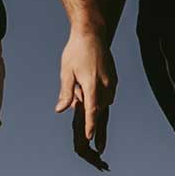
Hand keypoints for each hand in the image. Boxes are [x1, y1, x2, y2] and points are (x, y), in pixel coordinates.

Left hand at [55, 27, 115, 169]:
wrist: (92, 33)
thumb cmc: (76, 51)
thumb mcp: (66, 71)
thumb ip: (65, 92)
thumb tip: (61, 110)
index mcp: (91, 84)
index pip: (92, 110)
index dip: (91, 126)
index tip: (90, 139)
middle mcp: (104, 84)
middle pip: (100, 110)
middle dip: (96, 124)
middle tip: (97, 142)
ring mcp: (111, 81)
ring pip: (105, 103)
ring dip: (97, 108)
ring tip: (87, 104)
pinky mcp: (113, 78)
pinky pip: (108, 95)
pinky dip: (101, 100)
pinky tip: (93, 95)